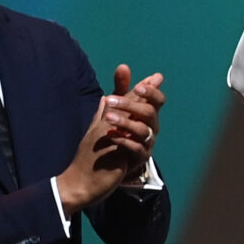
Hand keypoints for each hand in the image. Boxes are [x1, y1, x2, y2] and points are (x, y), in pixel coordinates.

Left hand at [94, 67, 164, 181]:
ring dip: (125, 121)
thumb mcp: (108, 114)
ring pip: (144, 130)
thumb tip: (124, 67)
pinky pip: (137, 149)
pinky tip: (111, 137)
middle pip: (150, 113)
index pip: (156, 101)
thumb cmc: (100, 145)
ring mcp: (144, 146)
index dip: (151, 92)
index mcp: (143, 118)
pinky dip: (124, 141)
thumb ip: (118, 92)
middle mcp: (147, 131)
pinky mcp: (137, 161)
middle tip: (111, 100)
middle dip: (131, 104)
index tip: (140, 85)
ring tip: (107, 118)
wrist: (88, 176)